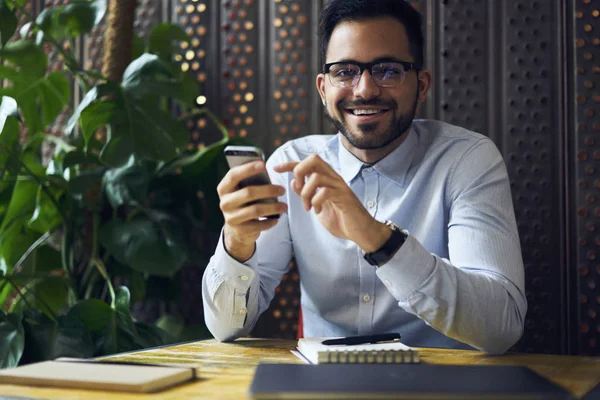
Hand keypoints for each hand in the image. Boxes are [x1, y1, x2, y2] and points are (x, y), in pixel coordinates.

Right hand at [217, 161, 287, 261]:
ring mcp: (230, 218)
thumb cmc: (244, 203)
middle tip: (282, 189)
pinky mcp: (239, 230)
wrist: (236, 229)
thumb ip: (250, 182)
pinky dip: (270, 221)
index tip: (264, 164)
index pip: (233, 175)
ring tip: (284, 206)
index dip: (248, 169)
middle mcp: (224, 202)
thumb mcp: (242, 191)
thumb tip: (266, 172)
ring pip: (255, 210)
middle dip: (268, 190)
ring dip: (273, 207)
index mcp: (224, 188)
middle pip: (248, 193)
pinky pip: (258, 225)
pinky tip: (277, 218)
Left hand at [274, 155, 389, 251]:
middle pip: (314, 159)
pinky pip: (325, 191)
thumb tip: (294, 182)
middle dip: (299, 171)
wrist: (360, 232)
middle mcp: (333, 178)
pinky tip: (317, 211)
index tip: (275, 168)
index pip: (307, 163)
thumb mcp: (318, 206)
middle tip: (298, 188)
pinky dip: (316, 201)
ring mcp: (340, 186)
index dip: (290, 163)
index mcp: (326, 179)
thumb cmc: (341, 219)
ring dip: (306, 193)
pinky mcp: (344, 196)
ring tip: (308, 207)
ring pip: (316, 176)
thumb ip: (307, 194)